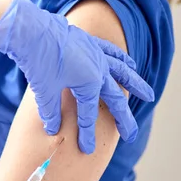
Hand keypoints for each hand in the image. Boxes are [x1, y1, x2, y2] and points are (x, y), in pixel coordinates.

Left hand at [0, 0, 154, 153]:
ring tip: (149, 95)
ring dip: (135, 84)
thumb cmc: (38, 61)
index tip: (87, 149)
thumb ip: (51, 112)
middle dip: (122, 118)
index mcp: (89, 82)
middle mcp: (99, 68)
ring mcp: (96, 53)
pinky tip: (130, 64)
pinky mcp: (89, 42)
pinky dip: (122, 59)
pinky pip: (111, 52)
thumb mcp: (44, 91)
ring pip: (122, 71)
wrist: (31, 31)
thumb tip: (53, 130)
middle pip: (113, 97)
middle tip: (130, 135)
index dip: (87, 134)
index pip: (89, 114)